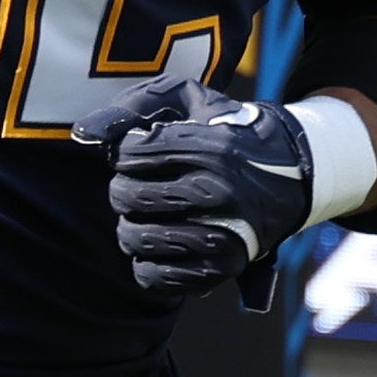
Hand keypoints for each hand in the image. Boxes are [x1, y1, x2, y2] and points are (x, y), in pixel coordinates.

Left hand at [81, 78, 319, 299]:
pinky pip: (153, 277)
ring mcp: (221, 235)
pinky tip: (160, 246)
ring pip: (135, 237)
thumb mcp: (189, 99)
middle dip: (122, 188)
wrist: (294, 174)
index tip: (143, 154)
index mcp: (209, 148)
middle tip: (140, 186)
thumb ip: (133, 105)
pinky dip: (146, 263)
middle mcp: (217, 193)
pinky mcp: (221, 269)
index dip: (126, 153)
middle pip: (127, 196)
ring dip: (131, 226)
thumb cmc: (227, 131)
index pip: (130, 154)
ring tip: (148, 216)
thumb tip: (83, 134)